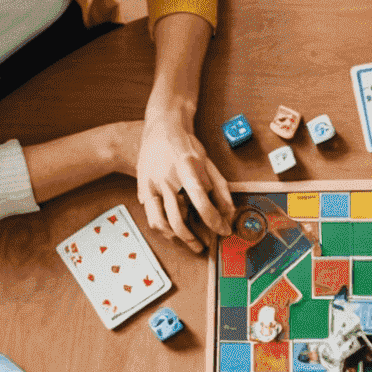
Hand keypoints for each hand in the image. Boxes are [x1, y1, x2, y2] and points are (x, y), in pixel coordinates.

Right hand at [136, 110, 234, 253]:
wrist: (160, 126)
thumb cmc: (186, 144)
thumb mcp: (208, 162)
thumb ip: (220, 188)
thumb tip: (229, 213)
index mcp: (185, 167)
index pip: (201, 200)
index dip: (213, 220)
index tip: (223, 230)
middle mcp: (166, 177)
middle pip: (178, 219)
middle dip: (193, 238)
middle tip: (204, 245)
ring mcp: (151, 183)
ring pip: (161, 222)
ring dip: (177, 238)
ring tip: (190, 242)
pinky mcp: (142, 188)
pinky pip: (151, 216)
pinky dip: (164, 229)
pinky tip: (175, 231)